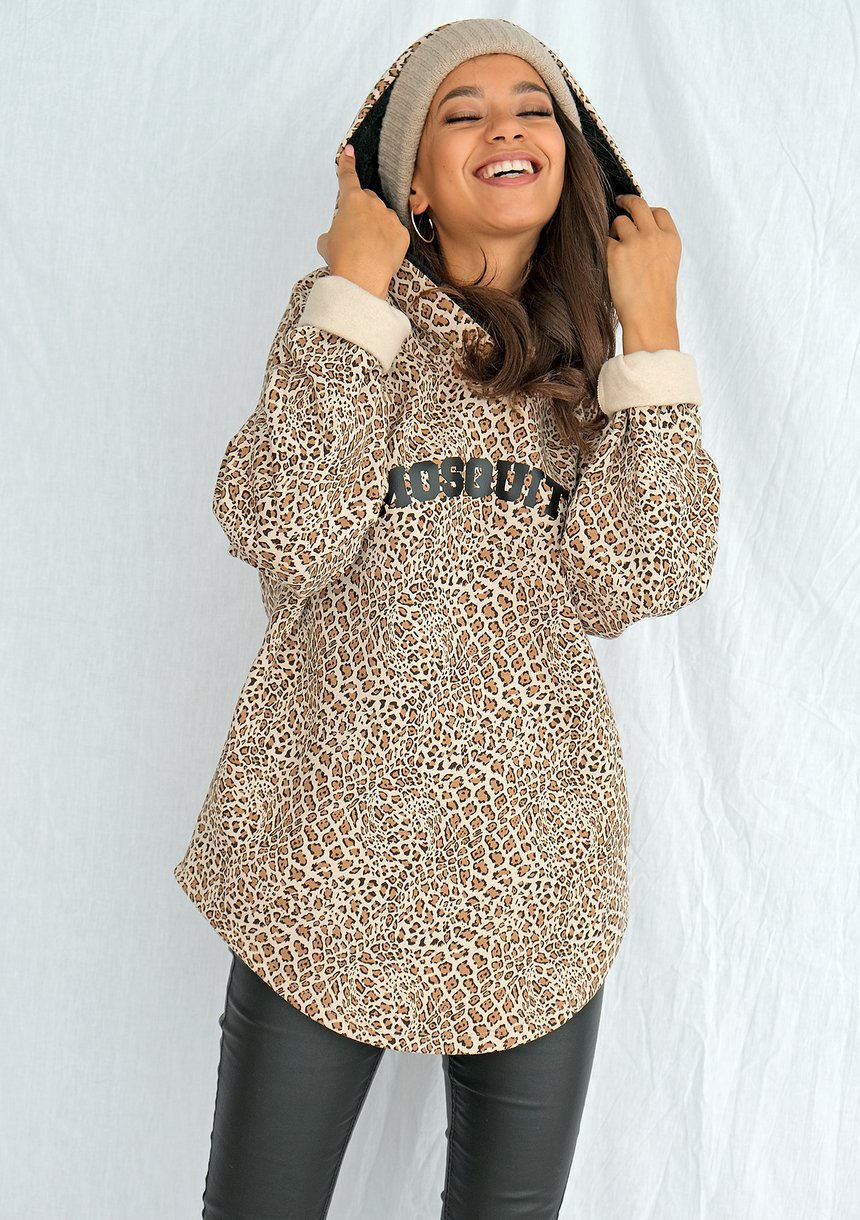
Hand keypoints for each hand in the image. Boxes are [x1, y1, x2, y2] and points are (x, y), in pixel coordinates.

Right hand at [316, 144, 410, 298]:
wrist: (361, 278)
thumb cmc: (342, 259)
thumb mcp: (326, 242)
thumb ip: (333, 231)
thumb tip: (337, 236)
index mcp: (351, 200)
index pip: (347, 176)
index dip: (347, 163)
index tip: (349, 151)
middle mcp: (373, 203)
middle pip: (367, 201)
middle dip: (362, 213)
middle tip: (354, 236)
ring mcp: (390, 217)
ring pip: (382, 218)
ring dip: (376, 229)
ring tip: (367, 251)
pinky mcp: (403, 234)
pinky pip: (395, 234)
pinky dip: (388, 243)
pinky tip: (380, 255)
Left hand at [607, 195, 681, 349]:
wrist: (649, 317)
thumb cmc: (656, 298)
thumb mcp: (667, 265)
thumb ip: (657, 244)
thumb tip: (637, 227)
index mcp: (671, 239)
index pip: (659, 212)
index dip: (648, 211)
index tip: (639, 214)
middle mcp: (655, 236)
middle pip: (639, 205)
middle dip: (627, 201)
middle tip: (619, 202)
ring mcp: (635, 242)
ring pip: (619, 221)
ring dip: (614, 230)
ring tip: (615, 248)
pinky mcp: (616, 252)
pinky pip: (605, 240)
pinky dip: (605, 247)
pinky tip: (608, 260)